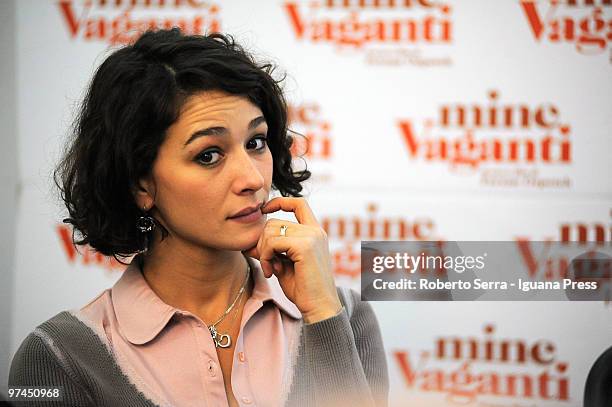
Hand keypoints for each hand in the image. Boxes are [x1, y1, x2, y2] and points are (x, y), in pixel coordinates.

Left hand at [242, 197, 341, 323]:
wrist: (320, 308)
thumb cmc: (303, 289)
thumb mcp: (283, 265)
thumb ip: (271, 250)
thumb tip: (249, 242)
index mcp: (315, 232)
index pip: (298, 203)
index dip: (279, 202)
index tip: (264, 209)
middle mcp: (316, 231)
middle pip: (275, 221)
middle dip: (262, 241)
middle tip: (264, 262)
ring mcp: (312, 237)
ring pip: (271, 230)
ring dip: (263, 251)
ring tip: (268, 269)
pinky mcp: (305, 246)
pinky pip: (273, 242)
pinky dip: (265, 256)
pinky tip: (270, 272)